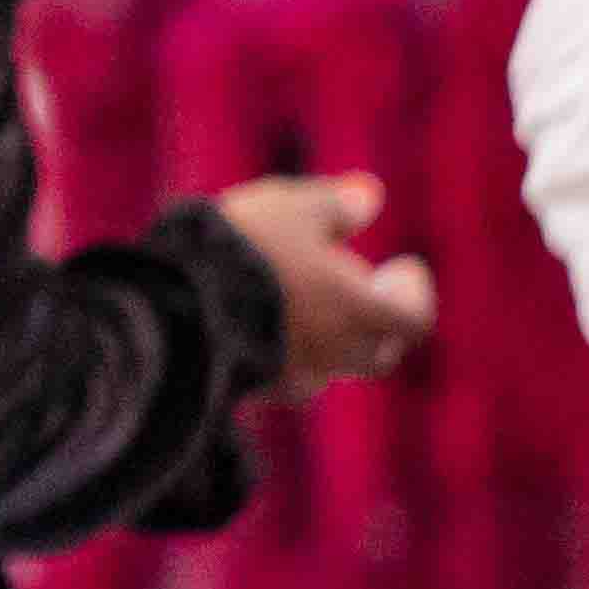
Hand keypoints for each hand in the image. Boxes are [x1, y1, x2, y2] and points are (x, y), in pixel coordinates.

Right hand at [214, 173, 434, 392]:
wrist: (174, 308)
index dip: (413, 294)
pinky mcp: (252, 390)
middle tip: (354, 283)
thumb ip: (336, 206)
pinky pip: (283, 373)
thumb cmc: (247, 250)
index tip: (402, 266)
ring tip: (301, 298)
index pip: (413, 320)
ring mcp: (292, 380)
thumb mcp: (293, 209)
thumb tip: (371, 197)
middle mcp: (335, 356)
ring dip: (327, 334)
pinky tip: (260, 320)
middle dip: (373, 318)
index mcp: (360, 313)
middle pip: (376, 349)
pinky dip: (285, 349)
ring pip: (327, 363)